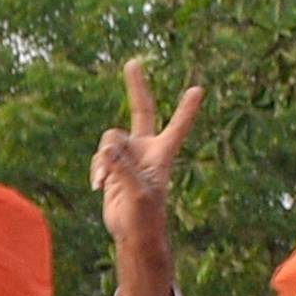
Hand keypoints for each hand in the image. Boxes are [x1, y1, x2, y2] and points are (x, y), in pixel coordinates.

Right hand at [92, 57, 202, 242]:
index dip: (186, 109)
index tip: (199, 90)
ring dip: (103, 158)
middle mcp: (146, 149)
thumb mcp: (137, 193)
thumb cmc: (145, 217)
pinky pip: (100, 156)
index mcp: (162, 154)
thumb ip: (122, 169)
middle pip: (141, 110)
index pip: (177, 126)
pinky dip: (97, 168)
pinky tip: (98, 186)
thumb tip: (106, 151)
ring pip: (109, 139)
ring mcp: (128, 156)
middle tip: (133, 63)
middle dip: (136, 87)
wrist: (133, 233)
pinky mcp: (113, 166)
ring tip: (104, 182)